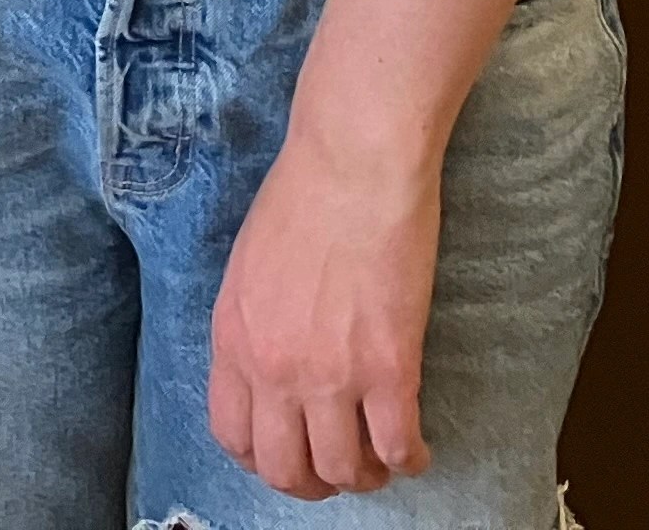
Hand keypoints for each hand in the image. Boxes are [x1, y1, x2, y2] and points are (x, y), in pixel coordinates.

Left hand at [206, 130, 442, 501]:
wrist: (351, 165)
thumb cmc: (302, 198)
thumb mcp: (247, 268)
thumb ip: (253, 326)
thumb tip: (270, 366)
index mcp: (233, 340)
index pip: (232, 435)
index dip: (262, 458)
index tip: (287, 454)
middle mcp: (274, 368)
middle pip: (284, 469)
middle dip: (311, 483)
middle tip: (336, 471)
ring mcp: (331, 374)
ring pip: (342, 470)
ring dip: (364, 477)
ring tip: (380, 461)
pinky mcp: (390, 369)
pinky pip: (398, 447)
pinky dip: (410, 461)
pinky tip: (416, 451)